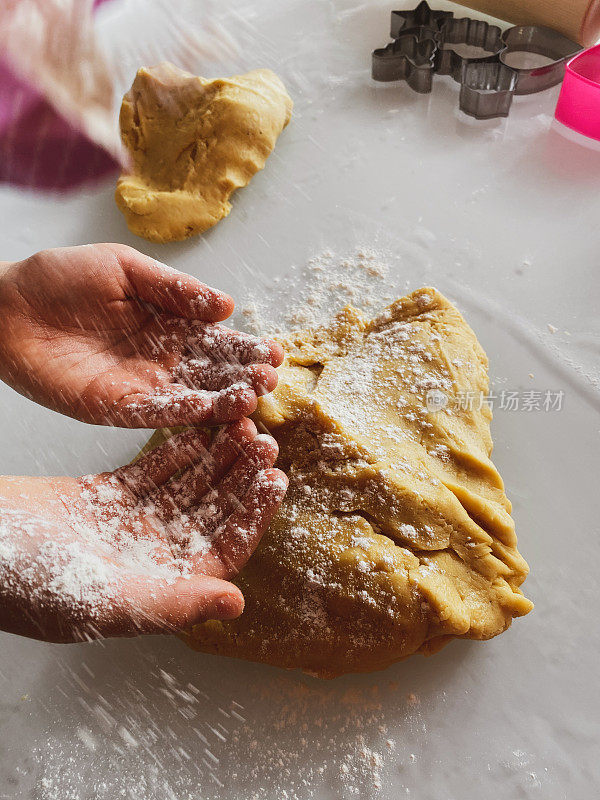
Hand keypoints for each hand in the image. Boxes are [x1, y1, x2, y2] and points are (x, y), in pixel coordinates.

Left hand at [0, 244, 282, 426]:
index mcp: (169, 324)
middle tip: (271, 378)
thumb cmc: (61, 278)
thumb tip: (227, 305)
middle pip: (212, 372)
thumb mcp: (125, 269)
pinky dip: (183, 413)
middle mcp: (162, 359)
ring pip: (191, 396)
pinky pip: (155, 413)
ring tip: (252, 396)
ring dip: (222, 399)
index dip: (246, 347)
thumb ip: (175, 290)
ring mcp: (141, 386)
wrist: (6, 306)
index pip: (217, 340)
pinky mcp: (115, 408)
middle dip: (243, 376)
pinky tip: (209, 410)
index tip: (276, 352)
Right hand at [0, 419, 286, 642]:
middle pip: (211, 510)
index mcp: (162, 586)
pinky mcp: (109, 494)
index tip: (274, 479)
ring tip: (240, 423)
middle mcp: (154, 555)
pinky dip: (178, 447)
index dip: (252, 515)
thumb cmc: (30, 586)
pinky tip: (201, 424)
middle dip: (239, 476)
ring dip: (215, 456)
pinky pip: (154, 468)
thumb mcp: (108, 602)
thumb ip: (175, 603)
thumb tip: (237, 602)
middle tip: (264, 440)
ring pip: (187, 485)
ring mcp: (132, 523)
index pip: (224, 549)